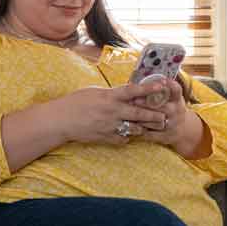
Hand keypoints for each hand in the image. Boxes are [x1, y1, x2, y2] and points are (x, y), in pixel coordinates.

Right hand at [53, 83, 167, 145]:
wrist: (61, 120)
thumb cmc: (76, 102)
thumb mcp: (95, 92)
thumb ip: (112, 93)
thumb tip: (125, 92)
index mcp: (110, 97)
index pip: (133, 91)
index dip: (149, 88)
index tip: (162, 86)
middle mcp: (112, 111)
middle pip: (139, 113)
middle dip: (154, 116)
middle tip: (165, 116)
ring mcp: (110, 126)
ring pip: (134, 129)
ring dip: (143, 128)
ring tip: (150, 127)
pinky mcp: (106, 138)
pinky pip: (123, 139)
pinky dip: (127, 137)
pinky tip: (128, 134)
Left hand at [135, 78, 209, 157]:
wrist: (183, 130)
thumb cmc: (171, 109)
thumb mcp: (172, 99)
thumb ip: (162, 90)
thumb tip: (143, 78)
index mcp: (178, 100)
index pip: (176, 90)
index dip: (169, 84)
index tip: (161, 80)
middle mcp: (177, 112)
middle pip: (163, 107)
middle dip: (148, 104)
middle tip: (135, 100)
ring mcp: (172, 125)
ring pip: (155, 121)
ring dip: (142, 118)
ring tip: (130, 113)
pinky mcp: (166, 136)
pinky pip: (151, 134)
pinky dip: (141, 130)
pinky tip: (132, 125)